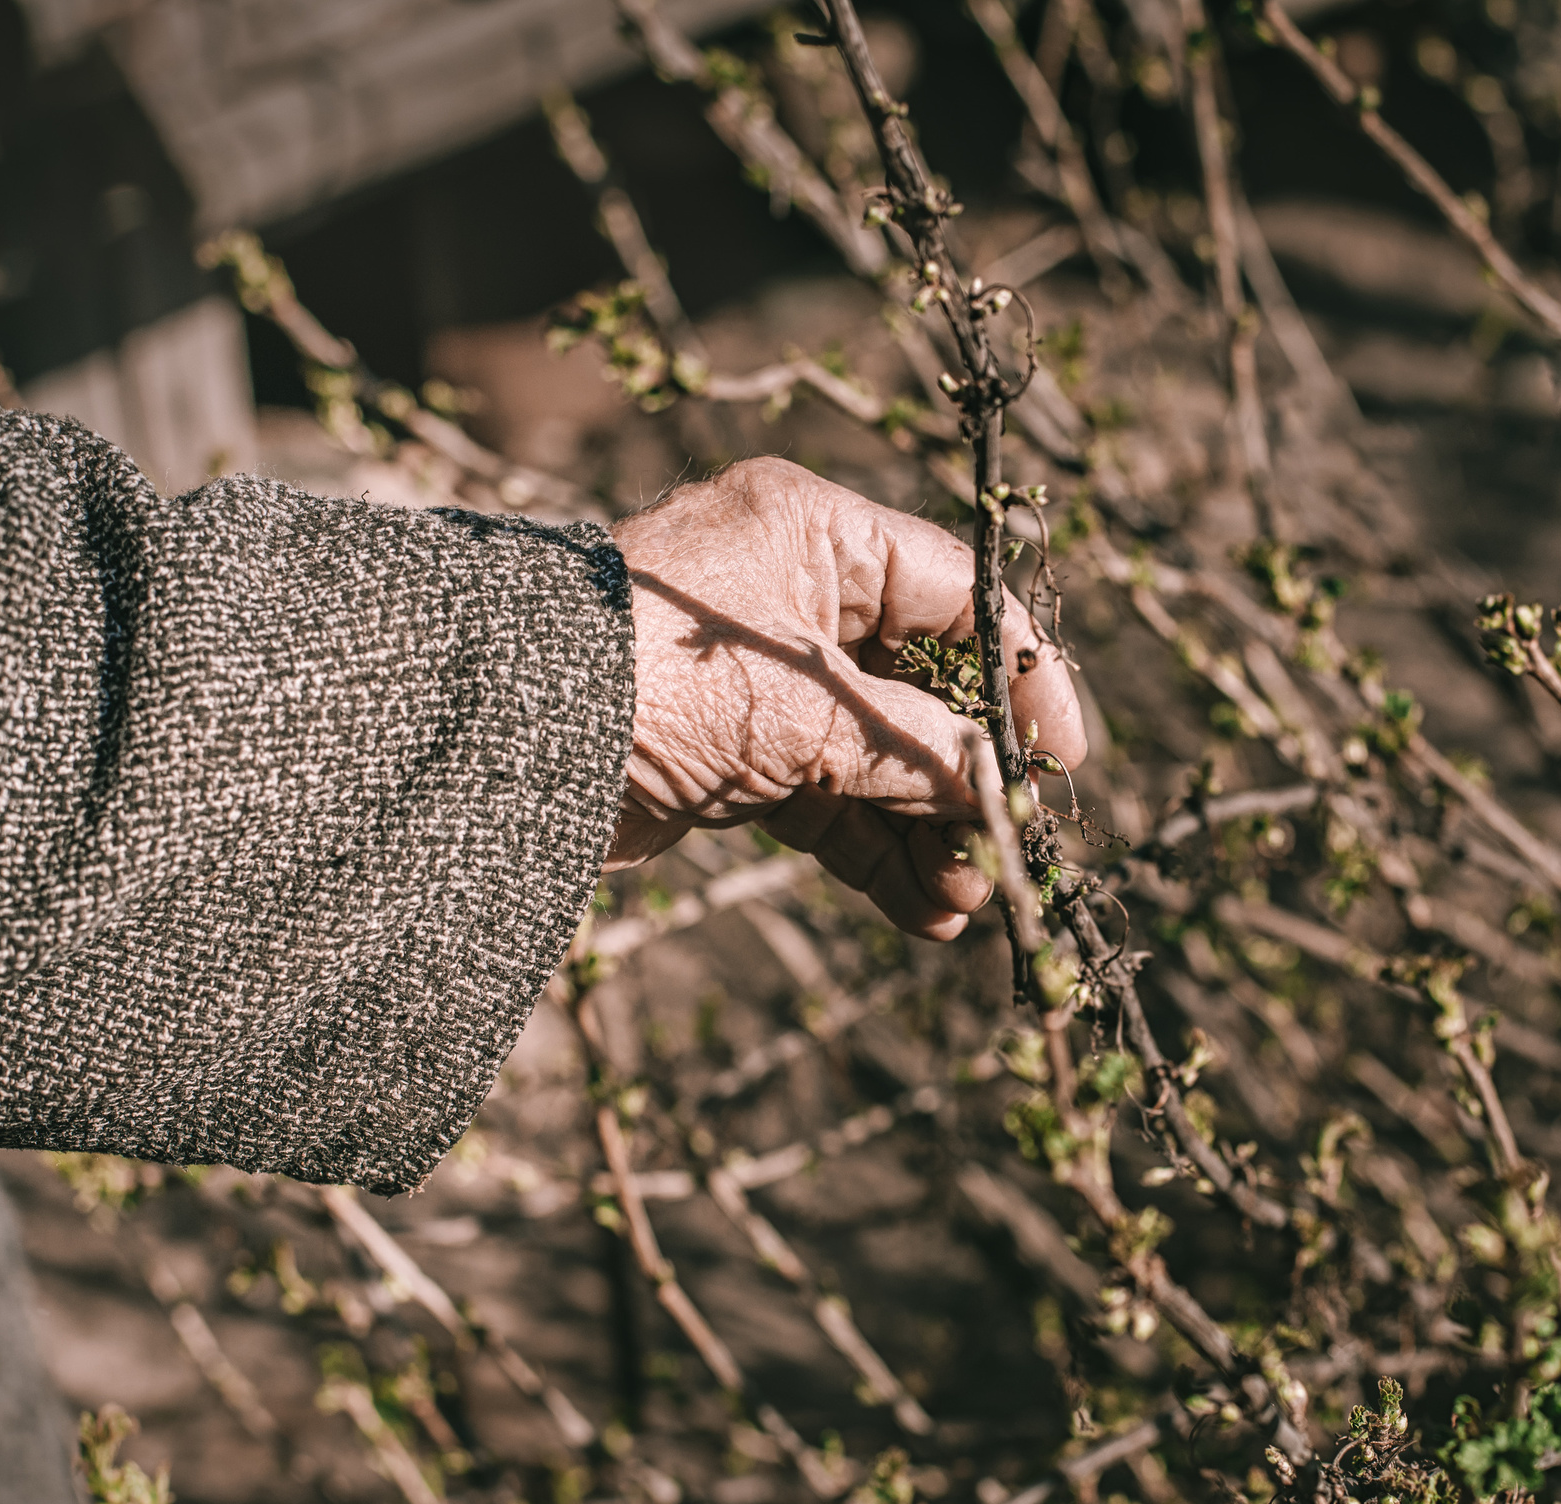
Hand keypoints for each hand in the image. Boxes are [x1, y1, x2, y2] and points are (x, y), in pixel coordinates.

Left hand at [606, 458, 1086, 940]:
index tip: (1062, 760)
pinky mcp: (722, 751)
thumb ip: (921, 748)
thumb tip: (1000, 790)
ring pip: (873, 755)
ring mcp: (755, 679)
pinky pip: (822, 799)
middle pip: (920, 686)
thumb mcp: (813, 715)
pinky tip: (919, 913)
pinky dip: (869, 852)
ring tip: (962, 904)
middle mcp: (788, 593)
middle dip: (965, 780)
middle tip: (1006, 853)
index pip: (958, 593)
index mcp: (816, 533)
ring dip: (925, 832)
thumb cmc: (660, 683)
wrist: (499, 744)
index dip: (1020, 679)